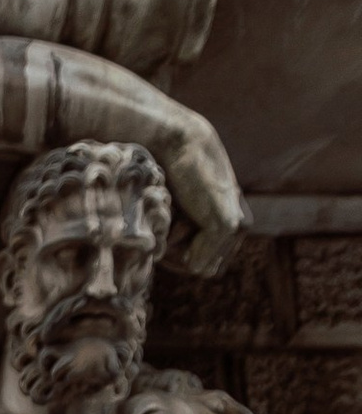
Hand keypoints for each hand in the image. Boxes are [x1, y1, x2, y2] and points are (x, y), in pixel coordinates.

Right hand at [163, 123, 247, 280]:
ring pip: (198, 266)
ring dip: (181, 246)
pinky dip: (181, 243)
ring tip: (182, 211)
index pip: (203, 266)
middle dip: (183, 251)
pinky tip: (184, 213)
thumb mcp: (182, 215)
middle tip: (180, 216)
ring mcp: (238, 228)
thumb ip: (189, 243)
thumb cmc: (173, 178)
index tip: (178, 223)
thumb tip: (198, 269)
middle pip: (202, 269)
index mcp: (234, 227)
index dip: (183, 254)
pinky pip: (197, 260)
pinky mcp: (229, 225)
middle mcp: (241, 229)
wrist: (180, 144)